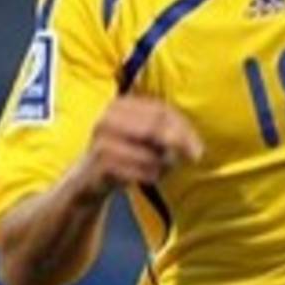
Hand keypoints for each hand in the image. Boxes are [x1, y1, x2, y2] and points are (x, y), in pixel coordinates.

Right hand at [77, 96, 203, 198]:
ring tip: (161, 168)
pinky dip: (151, 177)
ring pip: (150, 154)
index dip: (184, 129)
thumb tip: (196, 149)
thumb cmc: (125, 153)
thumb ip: (169, 132)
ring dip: (164, 165)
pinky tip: (147, 177)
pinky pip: (139, 172)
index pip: (162, 111)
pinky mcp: (100, 164)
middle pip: (156, 128)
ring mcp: (101, 141)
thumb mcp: (145, 136)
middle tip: (194, 158)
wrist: (86, 179)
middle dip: (179, 144)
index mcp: (121, 104)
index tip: (199, 148)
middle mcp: (108, 118)